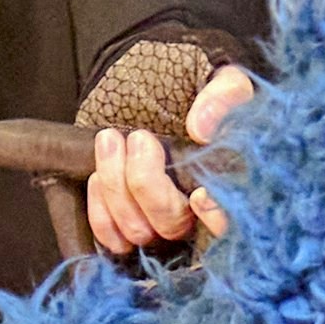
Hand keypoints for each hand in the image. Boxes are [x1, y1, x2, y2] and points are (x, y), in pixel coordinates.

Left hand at [85, 62, 253, 256]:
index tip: (200, 194)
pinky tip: (97, 177)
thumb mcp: (226, 84)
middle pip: (171, 225)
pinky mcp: (129, 228)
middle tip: (140, 137)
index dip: (214, 219)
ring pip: (137, 231)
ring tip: (110, 141)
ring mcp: (161, 227)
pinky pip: (112, 239)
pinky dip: (100, 211)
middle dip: (147, 182)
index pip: (228, 227)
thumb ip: (222, 98)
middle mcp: (196, 218)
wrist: (173, 97)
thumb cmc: (207, 98)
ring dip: (116, 186)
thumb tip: (200, 129)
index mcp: (227, 190)